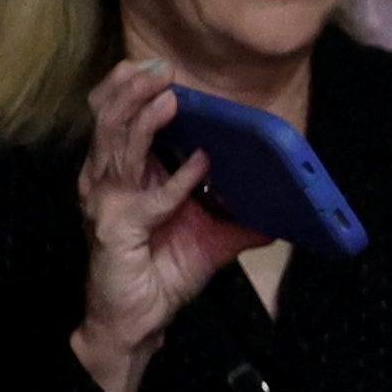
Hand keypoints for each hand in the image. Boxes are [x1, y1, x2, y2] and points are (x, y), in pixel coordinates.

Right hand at [70, 58, 261, 391]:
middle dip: (132, 91)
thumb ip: (240, 220)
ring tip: (169, 97)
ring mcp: (107, 203)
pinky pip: (149, 199)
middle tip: (160, 69)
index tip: (161, 69)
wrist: (139, 322)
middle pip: (109, 121)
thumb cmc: (163, 274)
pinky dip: (176, 181)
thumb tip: (284, 210)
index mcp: (124, 174)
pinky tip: (201, 164)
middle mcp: (107, 181)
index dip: (130, 89)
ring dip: (145, 120)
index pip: (115, 118)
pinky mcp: (115, 229)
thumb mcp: (210, 238)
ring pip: (117, 147)